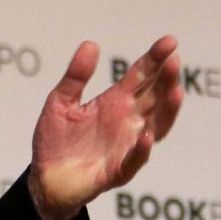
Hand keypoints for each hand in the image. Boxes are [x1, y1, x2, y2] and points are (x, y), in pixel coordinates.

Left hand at [28, 36, 182, 219]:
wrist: (46, 177)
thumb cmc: (56, 139)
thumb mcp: (60, 103)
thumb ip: (75, 77)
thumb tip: (90, 44)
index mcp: (116, 102)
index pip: (142, 76)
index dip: (155, 58)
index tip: (169, 41)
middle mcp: (128, 121)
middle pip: (155, 97)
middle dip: (166, 79)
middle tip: (173, 61)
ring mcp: (127, 145)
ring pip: (157, 126)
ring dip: (167, 110)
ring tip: (174, 91)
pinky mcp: (118, 170)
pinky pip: (134, 160)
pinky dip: (141, 149)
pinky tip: (145, 136)